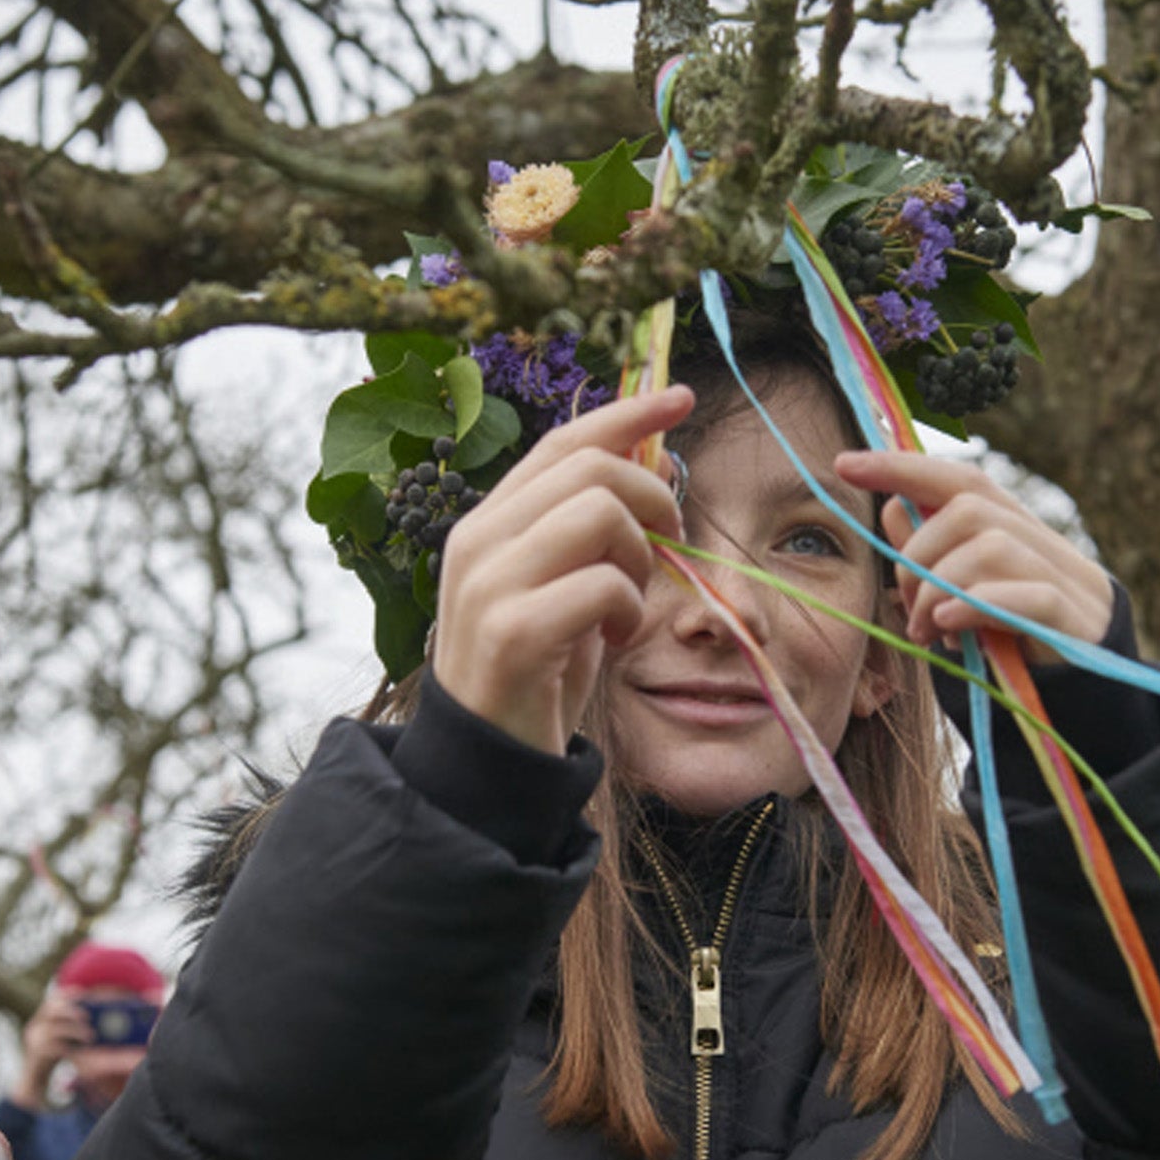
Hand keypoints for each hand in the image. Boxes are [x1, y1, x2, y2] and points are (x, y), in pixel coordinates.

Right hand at [12, 993, 88, 1109]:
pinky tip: (80, 1049)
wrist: (33, 1081)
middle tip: (88, 1016)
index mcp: (41, 1020)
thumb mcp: (63, 1038)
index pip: (52, 1001)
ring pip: (53, 1028)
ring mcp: (34, 1041)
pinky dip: (68, 1047)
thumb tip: (96, 1017)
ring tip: (91, 1036)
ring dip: (74, 1030)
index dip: (67, 995)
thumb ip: (72, 1027)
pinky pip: (51, 1048)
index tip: (82, 992)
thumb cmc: (52, 1057)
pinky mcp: (36, 1056)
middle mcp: (35, 1027)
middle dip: (71, 1010)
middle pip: (50, 1009)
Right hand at [429, 386, 691, 752]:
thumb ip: (591, 529)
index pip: (563, 442)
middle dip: (653, 497)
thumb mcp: (563, 585)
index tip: (681, 398)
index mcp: (487, 523)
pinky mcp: (514, 633)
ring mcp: (490, 585)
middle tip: (669, 546)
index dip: (627, 413)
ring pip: (599, 512)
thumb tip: (649, 464)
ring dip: (640, 555)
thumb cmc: (534, 671)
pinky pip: (604, 583)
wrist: (486, 762)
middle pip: (591, 468)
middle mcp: (478, 541)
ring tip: (631, 601)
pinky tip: (616, 639)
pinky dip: (629, 608)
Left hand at [832, 450, 1113, 663]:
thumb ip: (933, 559)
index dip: (902, 467)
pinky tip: (947, 627)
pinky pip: (1021, 594)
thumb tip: (892, 508)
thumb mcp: (962, 605)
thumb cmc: (1018, 656)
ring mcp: (1069, 580)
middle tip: (904, 604)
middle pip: (970, 507)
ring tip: (924, 631)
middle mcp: (1047, 545)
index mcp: (1020, 534)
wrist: (1089, 707)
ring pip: (989, 546)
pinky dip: (971, 605)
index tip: (844, 463)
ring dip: (937, 587)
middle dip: (918, 551)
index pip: (961, 479)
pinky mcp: (1077, 622)